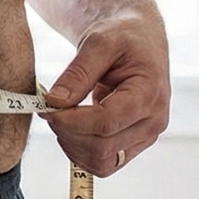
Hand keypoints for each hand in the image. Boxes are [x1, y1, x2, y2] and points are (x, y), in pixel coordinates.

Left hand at [41, 10, 169, 177]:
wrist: (139, 38)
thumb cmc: (122, 35)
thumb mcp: (98, 42)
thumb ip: (77, 73)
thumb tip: (54, 101)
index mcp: (149, 94)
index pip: (106, 122)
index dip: (71, 120)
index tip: (46, 107)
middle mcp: (153, 122)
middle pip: (102, 147)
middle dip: (67, 132)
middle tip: (46, 109)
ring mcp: (145, 136)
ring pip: (103, 162)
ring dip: (72, 145)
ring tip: (57, 117)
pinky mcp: (134, 143)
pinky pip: (105, 162)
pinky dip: (81, 151)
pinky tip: (69, 127)